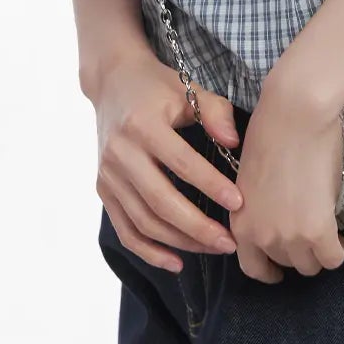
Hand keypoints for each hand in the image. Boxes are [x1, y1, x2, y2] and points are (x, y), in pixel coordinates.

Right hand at [89, 50, 244, 273]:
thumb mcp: (188, 89)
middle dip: (198, 228)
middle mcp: (121, 152)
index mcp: (143, 124)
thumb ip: (215, 113)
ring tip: (214, 248)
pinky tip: (176, 262)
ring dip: (180, 242)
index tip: (239, 203)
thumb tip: (234, 143)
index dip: (211, 186)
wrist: (111, 81)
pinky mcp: (103, 188)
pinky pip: (125, 229)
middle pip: (160, 202)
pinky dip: (148, 251)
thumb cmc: (157, 86)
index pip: (182, 163)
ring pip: (143, 221)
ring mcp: (108, 173)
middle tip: (230, 242)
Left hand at [225, 85, 343, 283]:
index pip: (252, 267)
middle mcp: (262, 235)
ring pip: (311, 265)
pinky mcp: (317, 229)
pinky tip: (341, 234)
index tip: (279, 269)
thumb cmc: (271, 133)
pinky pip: (333, 257)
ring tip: (327, 229)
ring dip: (320, 251)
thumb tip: (279, 219)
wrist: (293, 116)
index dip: (269, 270)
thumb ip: (261, 208)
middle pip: (287, 264)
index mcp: (241, 221)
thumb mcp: (252, 180)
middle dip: (299, 252)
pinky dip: (339, 249)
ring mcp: (289, 235)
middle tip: (310, 233)